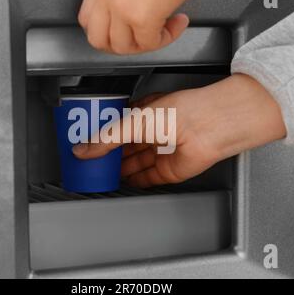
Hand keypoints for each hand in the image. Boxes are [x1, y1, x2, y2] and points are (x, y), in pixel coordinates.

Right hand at [73, 74, 286, 187]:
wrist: (210, 127)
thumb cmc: (181, 112)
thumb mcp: (134, 121)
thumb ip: (107, 137)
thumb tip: (83, 149)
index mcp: (144, 114)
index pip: (117, 126)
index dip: (101, 135)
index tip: (84, 143)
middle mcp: (153, 133)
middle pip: (124, 148)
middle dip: (107, 156)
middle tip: (88, 163)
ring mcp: (161, 152)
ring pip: (134, 164)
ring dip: (117, 170)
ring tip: (98, 175)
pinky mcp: (168, 170)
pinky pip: (147, 178)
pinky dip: (134, 181)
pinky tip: (121, 183)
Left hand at [78, 0, 206, 53]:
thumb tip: (144, 5)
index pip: (88, 17)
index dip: (108, 30)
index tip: (127, 26)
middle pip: (97, 38)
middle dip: (122, 45)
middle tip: (140, 38)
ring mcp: (119, 3)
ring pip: (120, 46)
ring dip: (144, 44)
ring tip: (162, 30)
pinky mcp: (140, 15)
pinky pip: (148, 44)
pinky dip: (167, 38)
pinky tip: (178, 23)